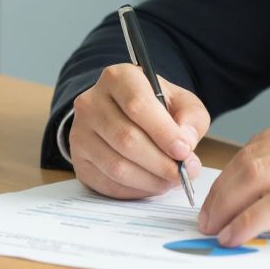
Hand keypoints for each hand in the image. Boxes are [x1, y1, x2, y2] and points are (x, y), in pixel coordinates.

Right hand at [69, 64, 209, 198]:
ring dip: (150, 180)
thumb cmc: (157, 106)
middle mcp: (91, 102)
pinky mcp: (78, 160)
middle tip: (183, 173)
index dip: (163, 132)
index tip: (184, 151)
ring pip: (116, 166)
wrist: (124, 112)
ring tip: (171, 180)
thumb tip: (185, 145)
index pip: (137, 104)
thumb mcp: (182, 102)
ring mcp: (80, 133)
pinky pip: (107, 183)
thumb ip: (191, 119)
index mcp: (118, 78)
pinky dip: (135, 190)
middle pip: (126, 139)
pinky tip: (152, 184)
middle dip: (160, 162)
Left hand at [197, 105, 269, 246]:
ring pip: (259, 176)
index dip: (232, 172)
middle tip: (206, 216)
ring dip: (228, 206)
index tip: (220, 196)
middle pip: (252, 157)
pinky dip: (250, 221)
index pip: (262, 142)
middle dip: (220, 191)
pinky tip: (238, 235)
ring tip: (215, 230)